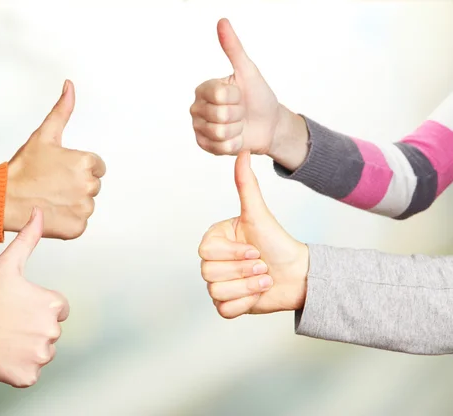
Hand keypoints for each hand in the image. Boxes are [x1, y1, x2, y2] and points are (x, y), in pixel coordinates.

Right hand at [0, 207, 69, 387]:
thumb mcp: (7, 264)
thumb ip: (28, 238)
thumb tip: (39, 211)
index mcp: (53, 304)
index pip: (59, 307)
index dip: (39, 305)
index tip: (19, 306)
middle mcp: (52, 331)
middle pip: (50, 330)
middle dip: (34, 326)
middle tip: (8, 322)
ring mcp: (40, 356)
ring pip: (41, 351)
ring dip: (28, 347)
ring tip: (4, 337)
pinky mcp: (28, 376)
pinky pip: (30, 371)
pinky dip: (19, 367)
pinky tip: (2, 355)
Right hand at [5, 79, 105, 239]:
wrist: (5, 199)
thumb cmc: (23, 168)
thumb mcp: (44, 135)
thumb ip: (62, 110)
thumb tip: (70, 85)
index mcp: (86, 163)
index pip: (97, 167)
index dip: (77, 168)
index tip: (59, 171)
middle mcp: (89, 186)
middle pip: (93, 186)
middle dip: (76, 185)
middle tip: (52, 185)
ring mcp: (84, 209)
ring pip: (86, 205)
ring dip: (72, 203)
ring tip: (50, 199)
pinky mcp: (77, 228)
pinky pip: (80, 224)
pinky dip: (68, 221)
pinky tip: (51, 213)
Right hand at [190, 19, 307, 168]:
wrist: (268, 124)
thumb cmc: (258, 97)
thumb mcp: (248, 71)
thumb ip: (233, 48)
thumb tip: (222, 21)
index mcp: (204, 89)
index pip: (219, 95)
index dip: (236, 97)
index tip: (240, 95)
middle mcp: (197, 108)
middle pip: (220, 115)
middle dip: (238, 115)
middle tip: (241, 112)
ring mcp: (199, 128)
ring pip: (221, 133)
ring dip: (237, 130)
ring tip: (239, 124)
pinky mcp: (204, 145)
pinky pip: (220, 147)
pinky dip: (235, 144)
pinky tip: (237, 137)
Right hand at [198, 151, 308, 318]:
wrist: (298, 274)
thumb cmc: (277, 242)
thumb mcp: (259, 214)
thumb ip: (246, 185)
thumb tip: (242, 153)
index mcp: (215, 241)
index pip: (206, 253)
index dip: (233, 254)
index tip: (254, 249)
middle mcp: (213, 263)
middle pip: (210, 274)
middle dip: (244, 270)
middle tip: (262, 265)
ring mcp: (218, 285)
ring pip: (217, 292)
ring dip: (248, 287)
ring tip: (264, 278)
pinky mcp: (227, 306)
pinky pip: (225, 310)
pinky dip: (246, 303)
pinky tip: (258, 294)